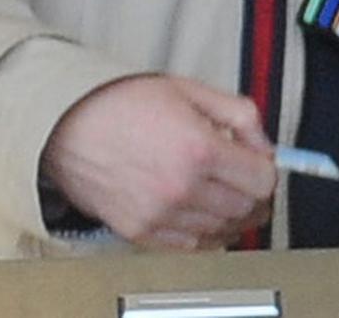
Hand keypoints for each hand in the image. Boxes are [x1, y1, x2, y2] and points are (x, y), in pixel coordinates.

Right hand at [39, 74, 276, 249]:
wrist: (69, 125)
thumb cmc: (121, 103)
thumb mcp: (188, 89)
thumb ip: (237, 114)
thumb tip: (264, 143)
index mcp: (197, 149)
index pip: (262, 180)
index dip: (269, 170)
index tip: (262, 163)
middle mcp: (182, 188)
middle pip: (247, 209)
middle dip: (255, 194)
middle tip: (247, 177)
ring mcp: (161, 216)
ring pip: (224, 232)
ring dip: (233, 215)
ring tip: (222, 190)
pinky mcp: (142, 234)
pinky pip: (193, 247)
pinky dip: (205, 232)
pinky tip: (199, 208)